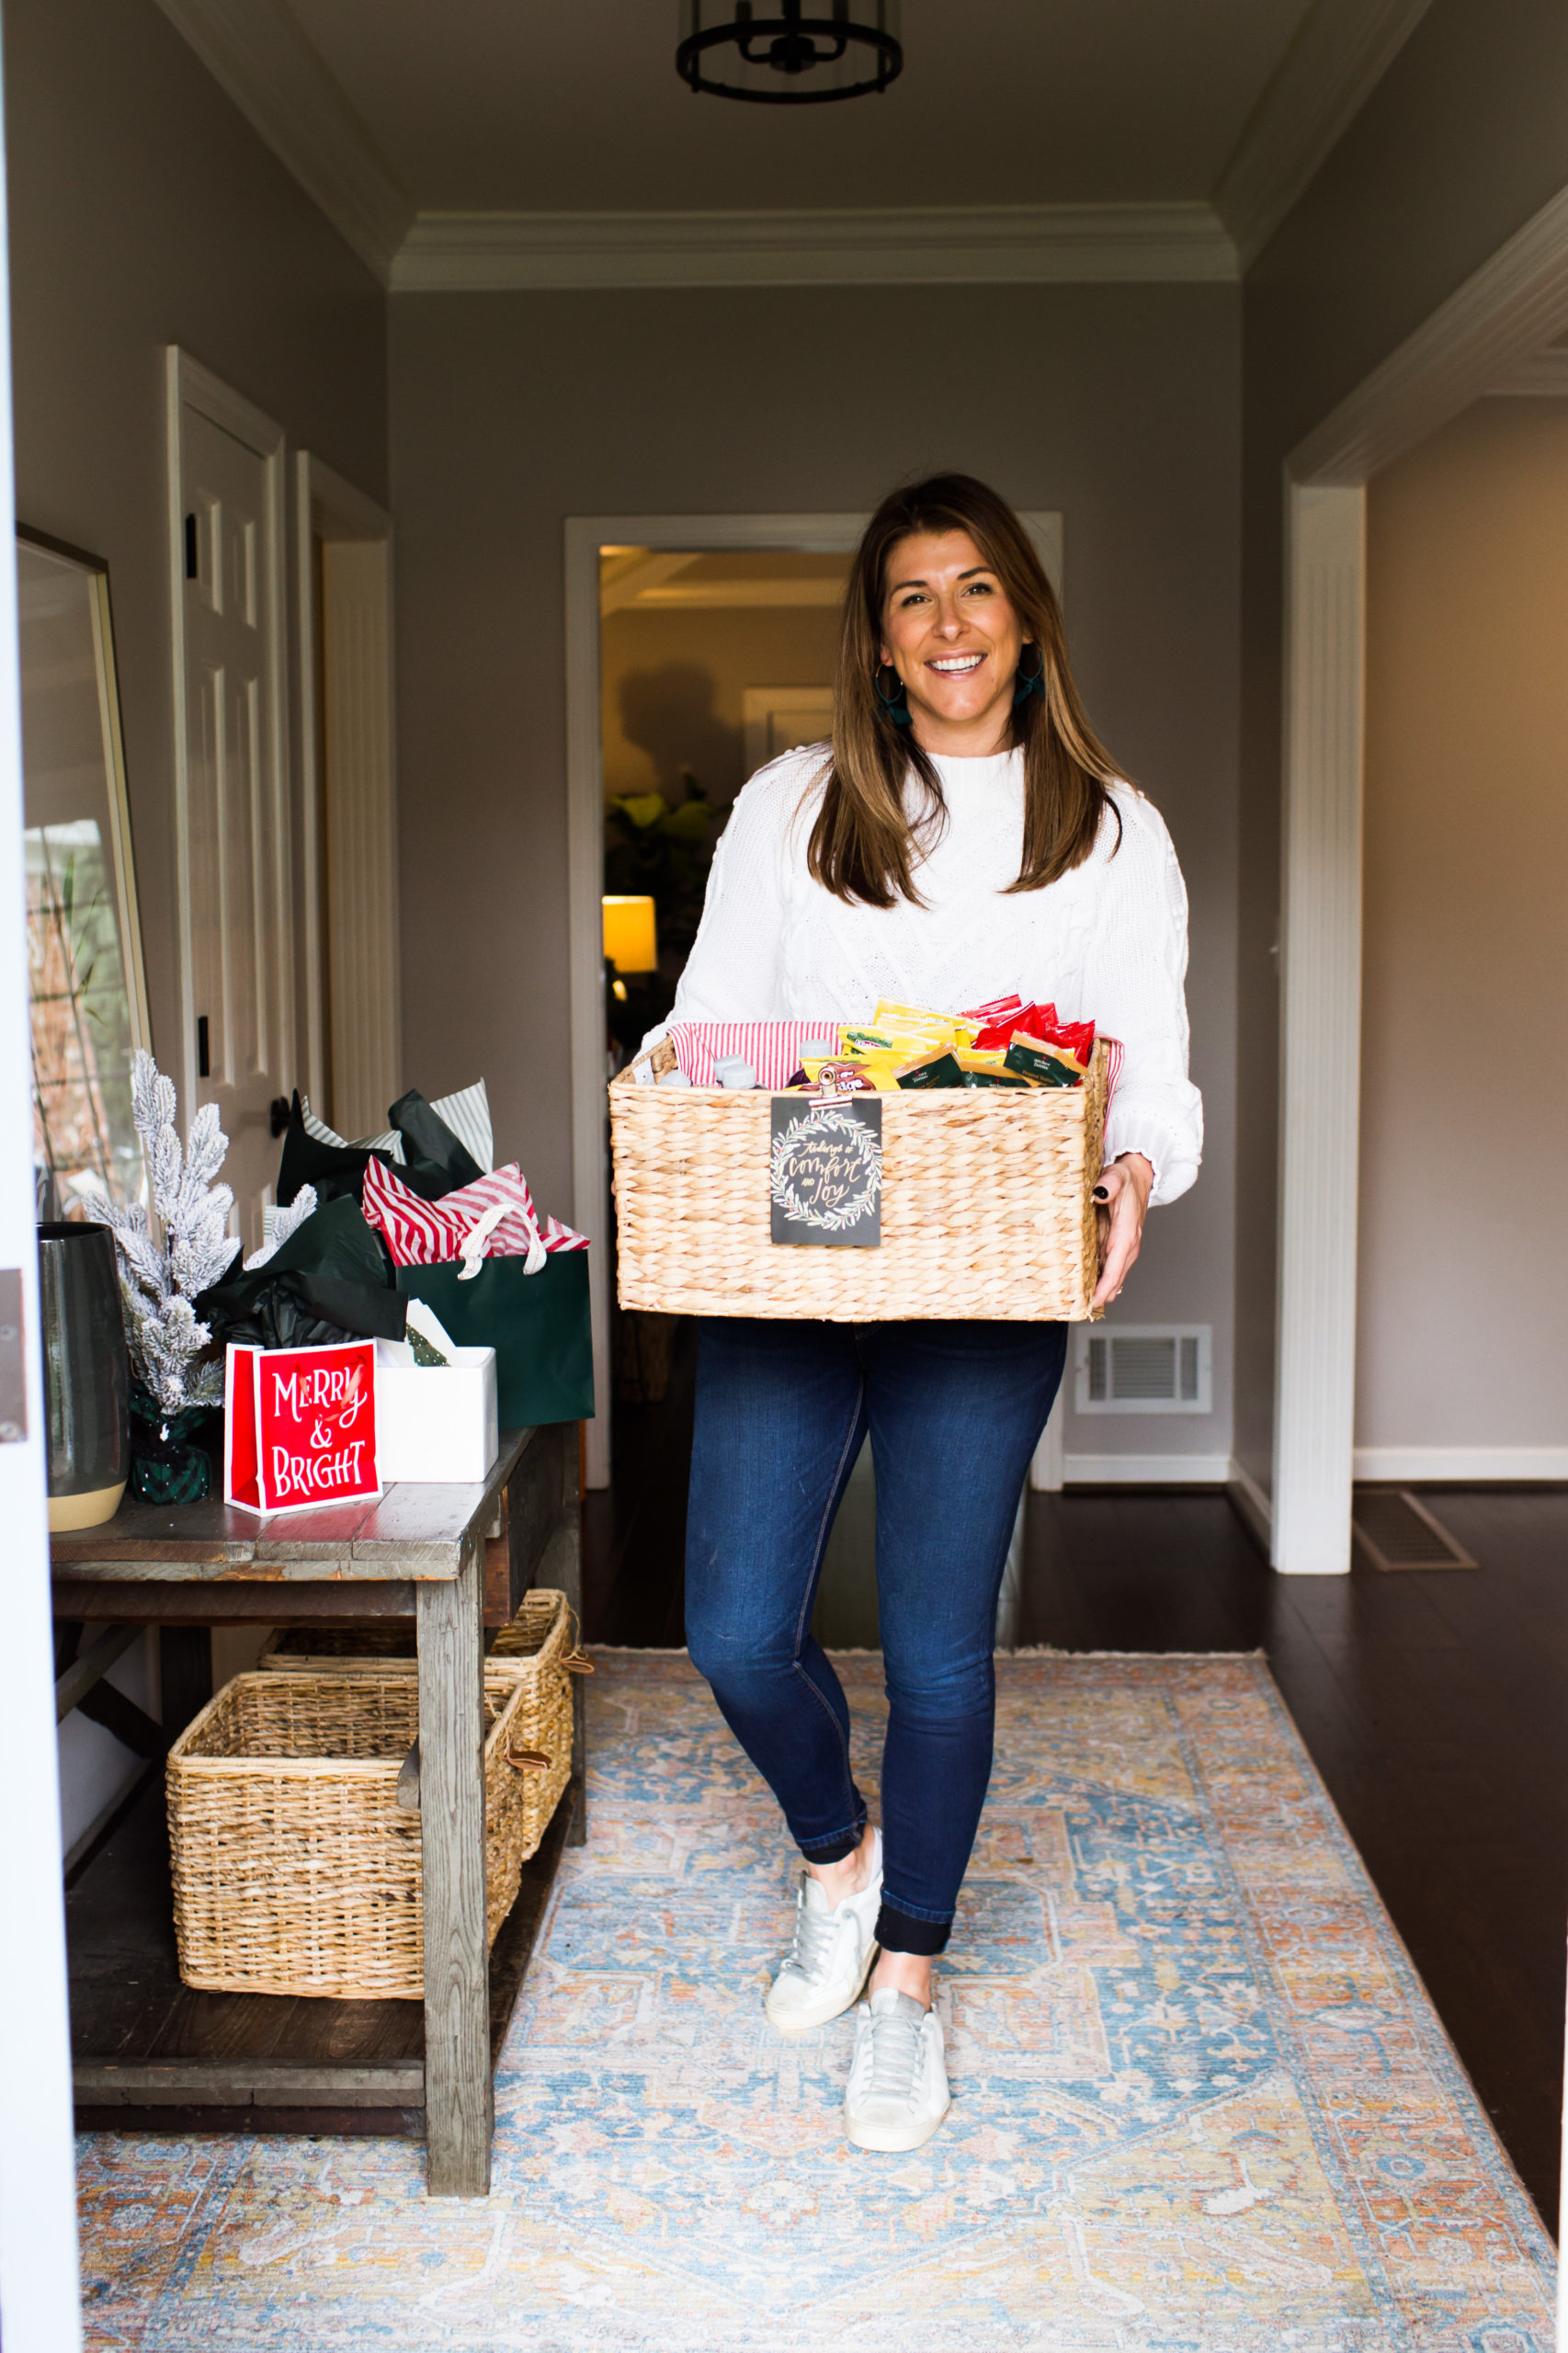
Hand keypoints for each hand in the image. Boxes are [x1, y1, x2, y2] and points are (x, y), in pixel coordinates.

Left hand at [1091, 1153, 1151, 1310]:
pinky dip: (1098, 1280)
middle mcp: (1128, 1246)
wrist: (1138, 1177)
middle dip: (1099, 1295)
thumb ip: (1109, 1184)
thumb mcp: (1117, 1176)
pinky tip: (1085, 1290)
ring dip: (1098, 1290)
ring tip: (1078, 1305)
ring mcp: (1123, 1249)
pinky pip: (1108, 1269)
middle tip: (1078, 1310)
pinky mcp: (1116, 1247)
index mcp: (1127, 1234)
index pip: (1116, 1267)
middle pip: (1114, 1279)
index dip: (1105, 1287)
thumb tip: (1099, 1192)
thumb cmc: (1126, 1178)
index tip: (1095, 1302)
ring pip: (1112, 1277)